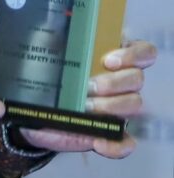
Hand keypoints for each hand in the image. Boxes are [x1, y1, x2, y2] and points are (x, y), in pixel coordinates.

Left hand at [18, 40, 157, 158]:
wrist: (35, 110)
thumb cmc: (47, 74)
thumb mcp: (47, 53)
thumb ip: (53, 42)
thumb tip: (49, 33)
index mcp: (112, 56)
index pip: (142, 51)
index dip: (132, 54)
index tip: (108, 60)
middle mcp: (121, 81)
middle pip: (137, 78)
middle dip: (113, 82)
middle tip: (88, 86)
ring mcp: (118, 109)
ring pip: (134, 104)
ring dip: (111, 106)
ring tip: (85, 107)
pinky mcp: (110, 134)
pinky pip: (126, 143)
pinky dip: (116, 144)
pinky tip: (98, 142)